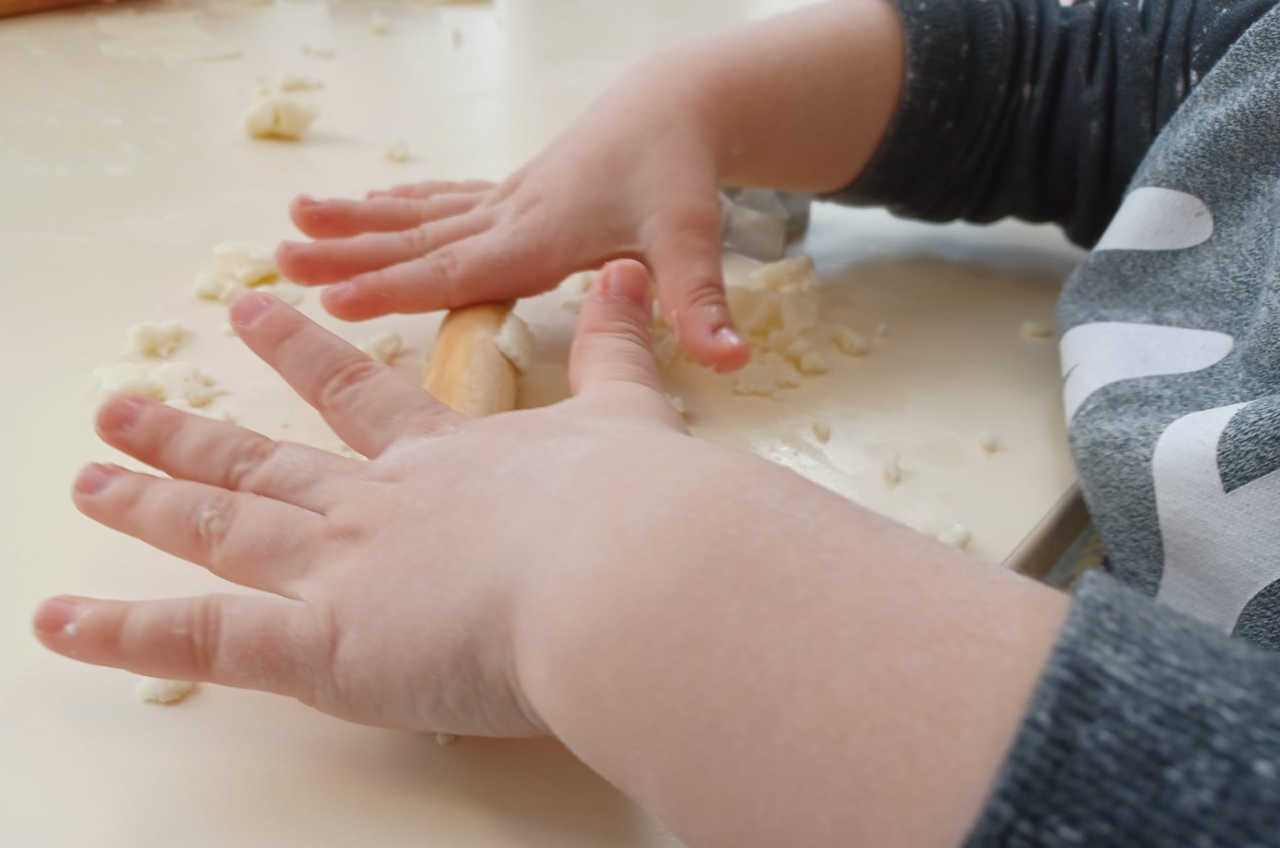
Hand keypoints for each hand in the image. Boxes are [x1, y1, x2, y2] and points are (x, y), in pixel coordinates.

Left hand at [34, 260, 691, 736]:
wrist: (632, 568)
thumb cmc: (639, 506)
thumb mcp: (632, 414)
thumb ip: (619, 349)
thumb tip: (628, 275)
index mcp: (449, 461)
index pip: (360, 399)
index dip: (305, 353)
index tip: (256, 313)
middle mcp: (380, 506)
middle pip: (268, 463)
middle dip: (196, 435)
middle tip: (126, 408)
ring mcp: (344, 569)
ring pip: (226, 529)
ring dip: (155, 504)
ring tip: (92, 478)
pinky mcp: (325, 646)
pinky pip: (208, 644)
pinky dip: (127, 635)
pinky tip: (58, 623)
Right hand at [276, 65, 750, 371]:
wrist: (675, 105)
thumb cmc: (680, 172)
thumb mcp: (694, 236)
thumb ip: (700, 301)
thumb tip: (729, 361)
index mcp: (541, 234)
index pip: (457, 266)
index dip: (394, 286)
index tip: (332, 299)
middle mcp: (511, 215)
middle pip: (419, 239)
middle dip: (348, 253)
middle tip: (279, 261)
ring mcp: (506, 200)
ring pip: (419, 214)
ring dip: (356, 222)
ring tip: (291, 222)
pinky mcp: (510, 193)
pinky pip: (441, 200)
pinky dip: (397, 206)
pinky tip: (364, 206)